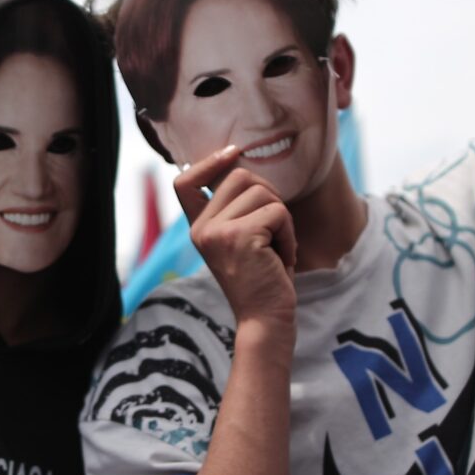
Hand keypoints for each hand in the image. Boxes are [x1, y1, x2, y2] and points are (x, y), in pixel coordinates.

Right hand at [175, 147, 297, 331]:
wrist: (265, 320)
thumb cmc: (263, 280)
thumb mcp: (242, 239)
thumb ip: (236, 208)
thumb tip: (241, 162)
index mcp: (199, 228)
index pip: (184, 181)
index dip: (208, 161)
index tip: (233, 153)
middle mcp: (201, 228)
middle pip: (239, 176)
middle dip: (268, 197)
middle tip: (274, 231)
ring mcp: (216, 231)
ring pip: (262, 192)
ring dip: (282, 219)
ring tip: (277, 248)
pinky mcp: (239, 236)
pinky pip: (278, 212)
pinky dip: (289, 234)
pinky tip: (282, 258)